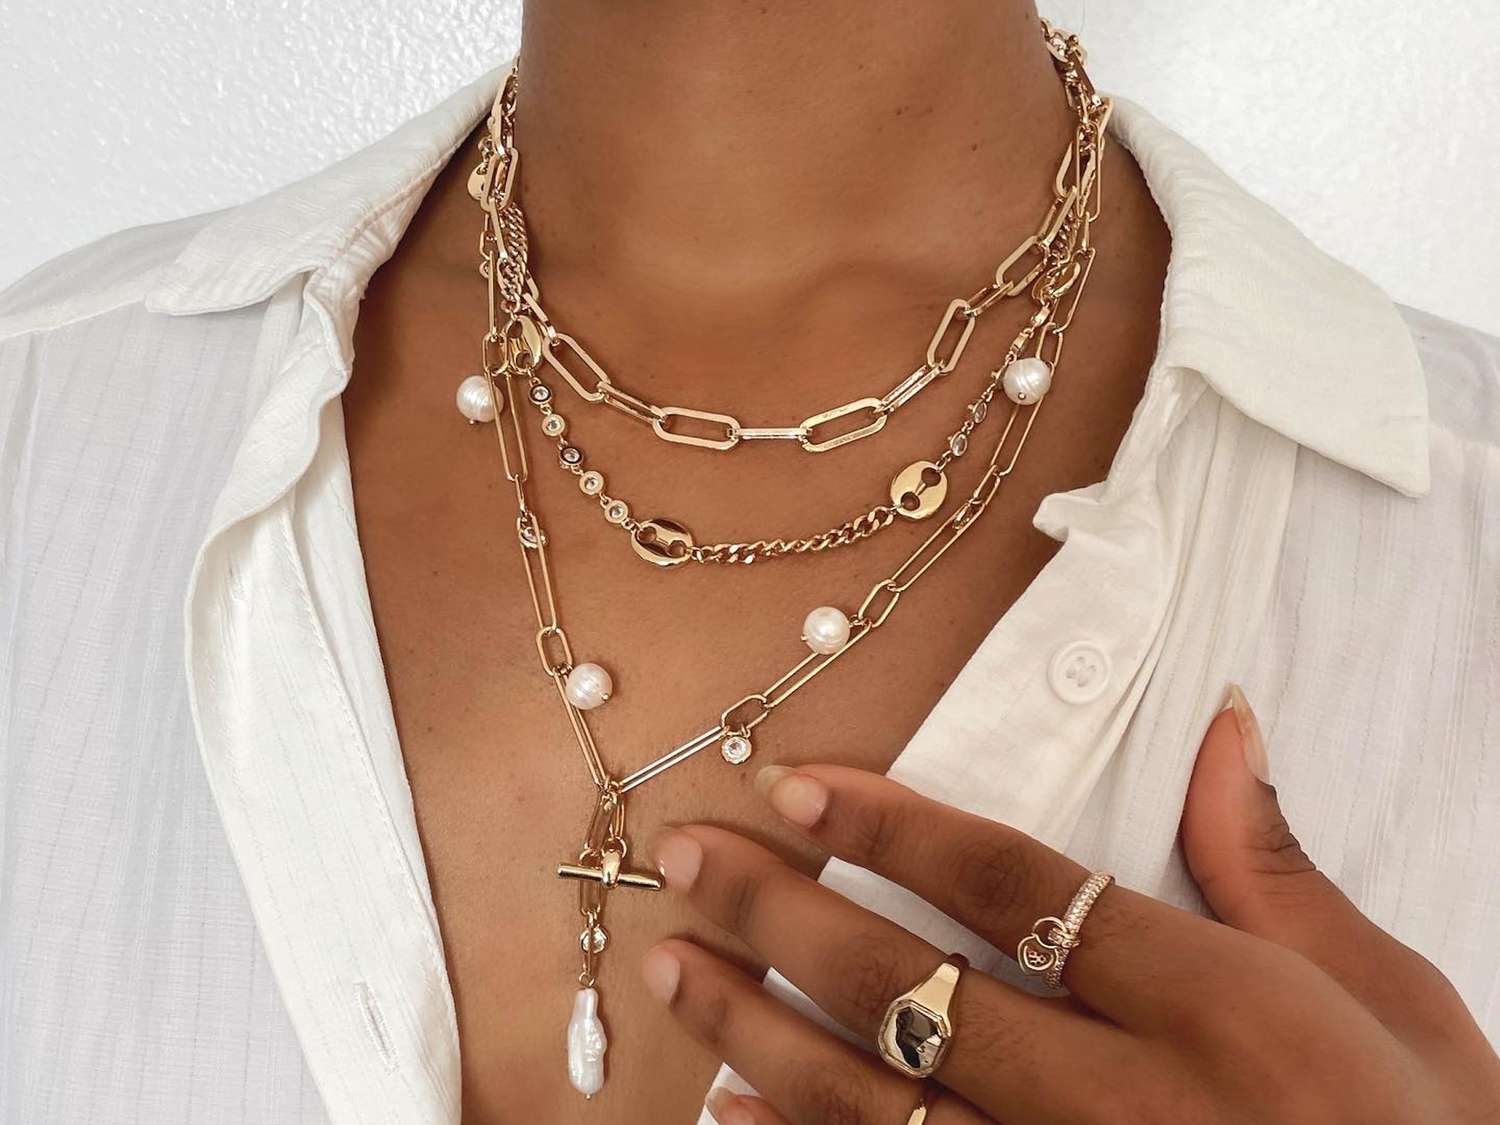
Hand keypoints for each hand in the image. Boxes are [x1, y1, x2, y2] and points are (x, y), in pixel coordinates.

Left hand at [641, 687, 1499, 1123]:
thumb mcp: (1392, 1001)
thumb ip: (1277, 869)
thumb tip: (1220, 729)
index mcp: (1215, 1007)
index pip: (1013, 885)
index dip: (889, 824)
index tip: (796, 785)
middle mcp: (1127, 1103)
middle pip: (909, 987)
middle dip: (780, 916)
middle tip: (688, 861)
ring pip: (873, 1104)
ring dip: (756, 1029)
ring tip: (676, 969)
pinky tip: (727, 1111)